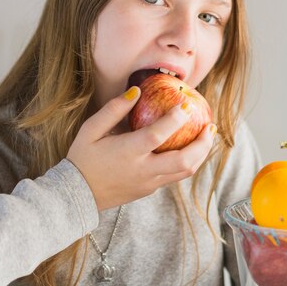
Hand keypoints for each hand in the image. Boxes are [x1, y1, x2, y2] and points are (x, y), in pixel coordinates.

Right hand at [66, 86, 216, 210]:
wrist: (77, 195)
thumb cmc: (83, 158)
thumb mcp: (91, 130)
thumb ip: (114, 110)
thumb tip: (136, 91)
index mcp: (128, 152)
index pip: (158, 135)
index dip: (175, 120)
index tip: (186, 105)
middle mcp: (143, 170)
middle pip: (183, 161)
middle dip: (202, 143)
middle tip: (210, 126)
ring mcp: (149, 182)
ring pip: (185, 171)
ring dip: (200, 154)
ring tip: (206, 137)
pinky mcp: (150, 189)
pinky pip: (175, 176)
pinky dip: (188, 162)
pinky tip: (190, 149)